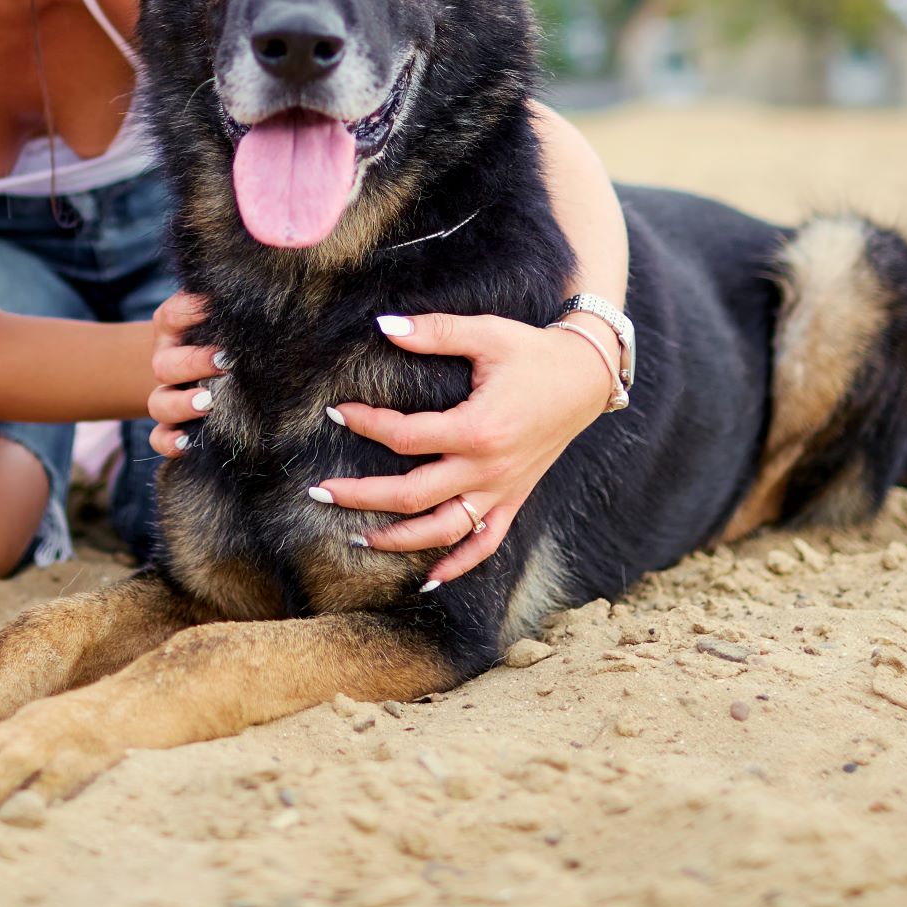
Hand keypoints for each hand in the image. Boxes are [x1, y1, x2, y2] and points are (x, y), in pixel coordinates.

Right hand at [146, 291, 221, 455]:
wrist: (221, 362)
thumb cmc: (233, 330)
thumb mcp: (229, 314)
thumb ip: (234, 304)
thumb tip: (257, 295)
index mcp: (175, 327)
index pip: (173, 316)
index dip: (191, 313)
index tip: (219, 313)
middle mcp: (167, 360)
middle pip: (164, 364)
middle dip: (194, 364)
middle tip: (225, 362)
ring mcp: (168, 394)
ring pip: (158, 404)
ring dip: (181, 404)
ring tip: (208, 404)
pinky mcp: (173, 425)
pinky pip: (159, 437)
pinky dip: (169, 441)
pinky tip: (186, 442)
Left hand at [312, 311, 616, 586]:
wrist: (586, 376)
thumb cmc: (533, 353)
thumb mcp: (486, 334)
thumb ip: (435, 331)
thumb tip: (383, 326)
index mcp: (477, 429)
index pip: (405, 437)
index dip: (366, 424)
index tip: (337, 412)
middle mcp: (487, 469)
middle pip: (412, 496)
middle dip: (361, 497)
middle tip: (320, 491)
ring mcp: (501, 490)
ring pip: (443, 530)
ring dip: (398, 541)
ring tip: (357, 539)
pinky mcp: (513, 499)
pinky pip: (485, 543)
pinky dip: (457, 565)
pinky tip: (427, 580)